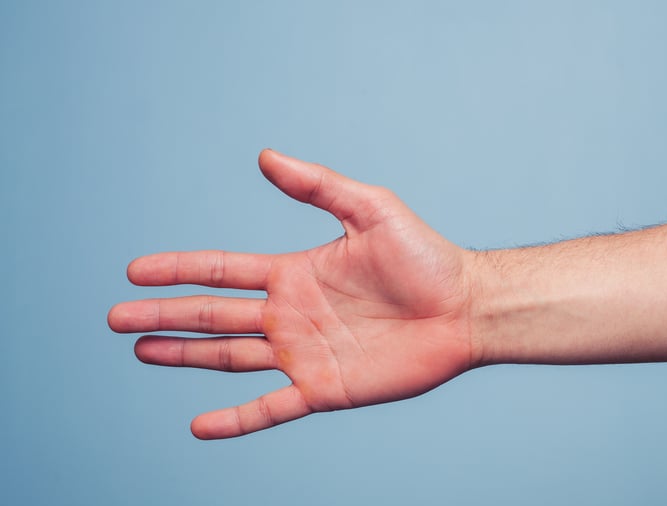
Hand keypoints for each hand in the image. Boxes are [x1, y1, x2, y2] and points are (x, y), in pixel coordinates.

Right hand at [109, 150, 477, 438]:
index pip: (223, 271)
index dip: (180, 270)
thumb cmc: (425, 257)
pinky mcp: (326, 388)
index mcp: (295, 273)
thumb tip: (265, 156)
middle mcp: (292, 314)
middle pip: (215, 315)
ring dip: (184, 355)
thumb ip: (318, 185)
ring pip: (230, 357)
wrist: (465, 308)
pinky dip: (237, 419)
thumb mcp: (370, 210)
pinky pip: (272, 406)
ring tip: (141, 350)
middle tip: (116, 316)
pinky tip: (200, 425)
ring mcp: (305, 353)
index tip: (137, 270)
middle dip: (165, 314)